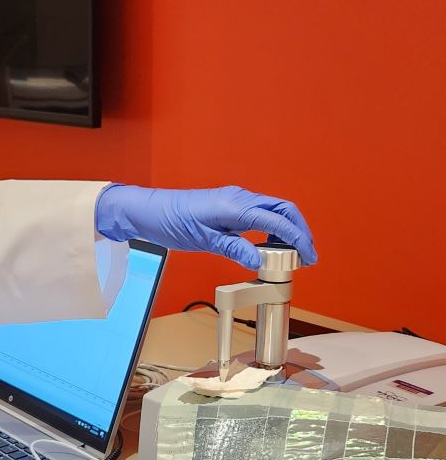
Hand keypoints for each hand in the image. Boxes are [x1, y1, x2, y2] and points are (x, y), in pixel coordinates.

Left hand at [95, 185, 316, 268]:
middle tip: (307, 256)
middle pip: (283, 210)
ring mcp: (235, 200)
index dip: (298, 239)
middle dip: (300, 232)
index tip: (308, 257)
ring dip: (287, 230)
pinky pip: (259, 214)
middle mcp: (239, 198)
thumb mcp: (203, 240)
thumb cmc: (171, 222)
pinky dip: (272, 228)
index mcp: (235, 206)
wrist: (150, 210)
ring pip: (273, 211)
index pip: (278, 221)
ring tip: (292, 255)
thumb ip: (233, 249)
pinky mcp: (229, 205)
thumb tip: (258, 261)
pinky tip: (270, 245)